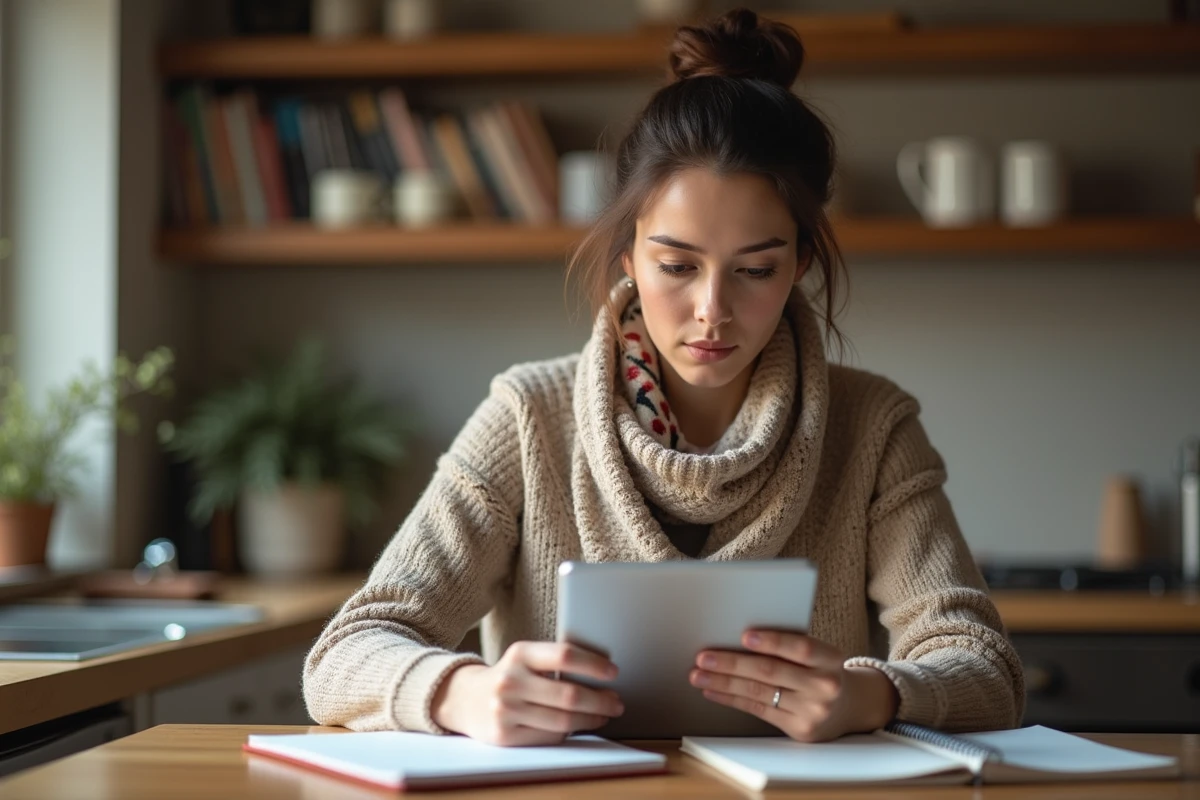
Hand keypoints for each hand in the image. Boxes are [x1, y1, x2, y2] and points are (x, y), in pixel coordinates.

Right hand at [431, 641, 623, 745]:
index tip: (613, 672)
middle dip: (601, 700)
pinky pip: (549, 737)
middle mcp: (511, 681)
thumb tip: (602, 674)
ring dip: (591, 720)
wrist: (465, 699)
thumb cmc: (509, 676)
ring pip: (563, 721)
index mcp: (520, 654)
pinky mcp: (505, 735)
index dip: (593, 664)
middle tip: (617, 702)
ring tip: (604, 715)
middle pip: (569, 695)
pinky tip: (577, 725)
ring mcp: (506, 710)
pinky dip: (568, 732)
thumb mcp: (525, 658)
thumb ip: (554, 661)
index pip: (564, 655)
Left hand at [690, 630, 897, 741]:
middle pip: (771, 672)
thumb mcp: (818, 654)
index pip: (800, 648)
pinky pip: (759, 711)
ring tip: (699, 675)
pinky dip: (732, 699)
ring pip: (759, 693)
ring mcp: (813, 711)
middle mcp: (825, 686)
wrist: (852, 706)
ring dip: (724, 683)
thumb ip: (789, 648)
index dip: (772, 642)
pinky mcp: (800, 730)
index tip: (744, 636)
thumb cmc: (823, 670)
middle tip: (703, 657)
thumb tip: (738, 639)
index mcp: (831, 659)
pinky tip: (714, 692)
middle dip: (731, 664)